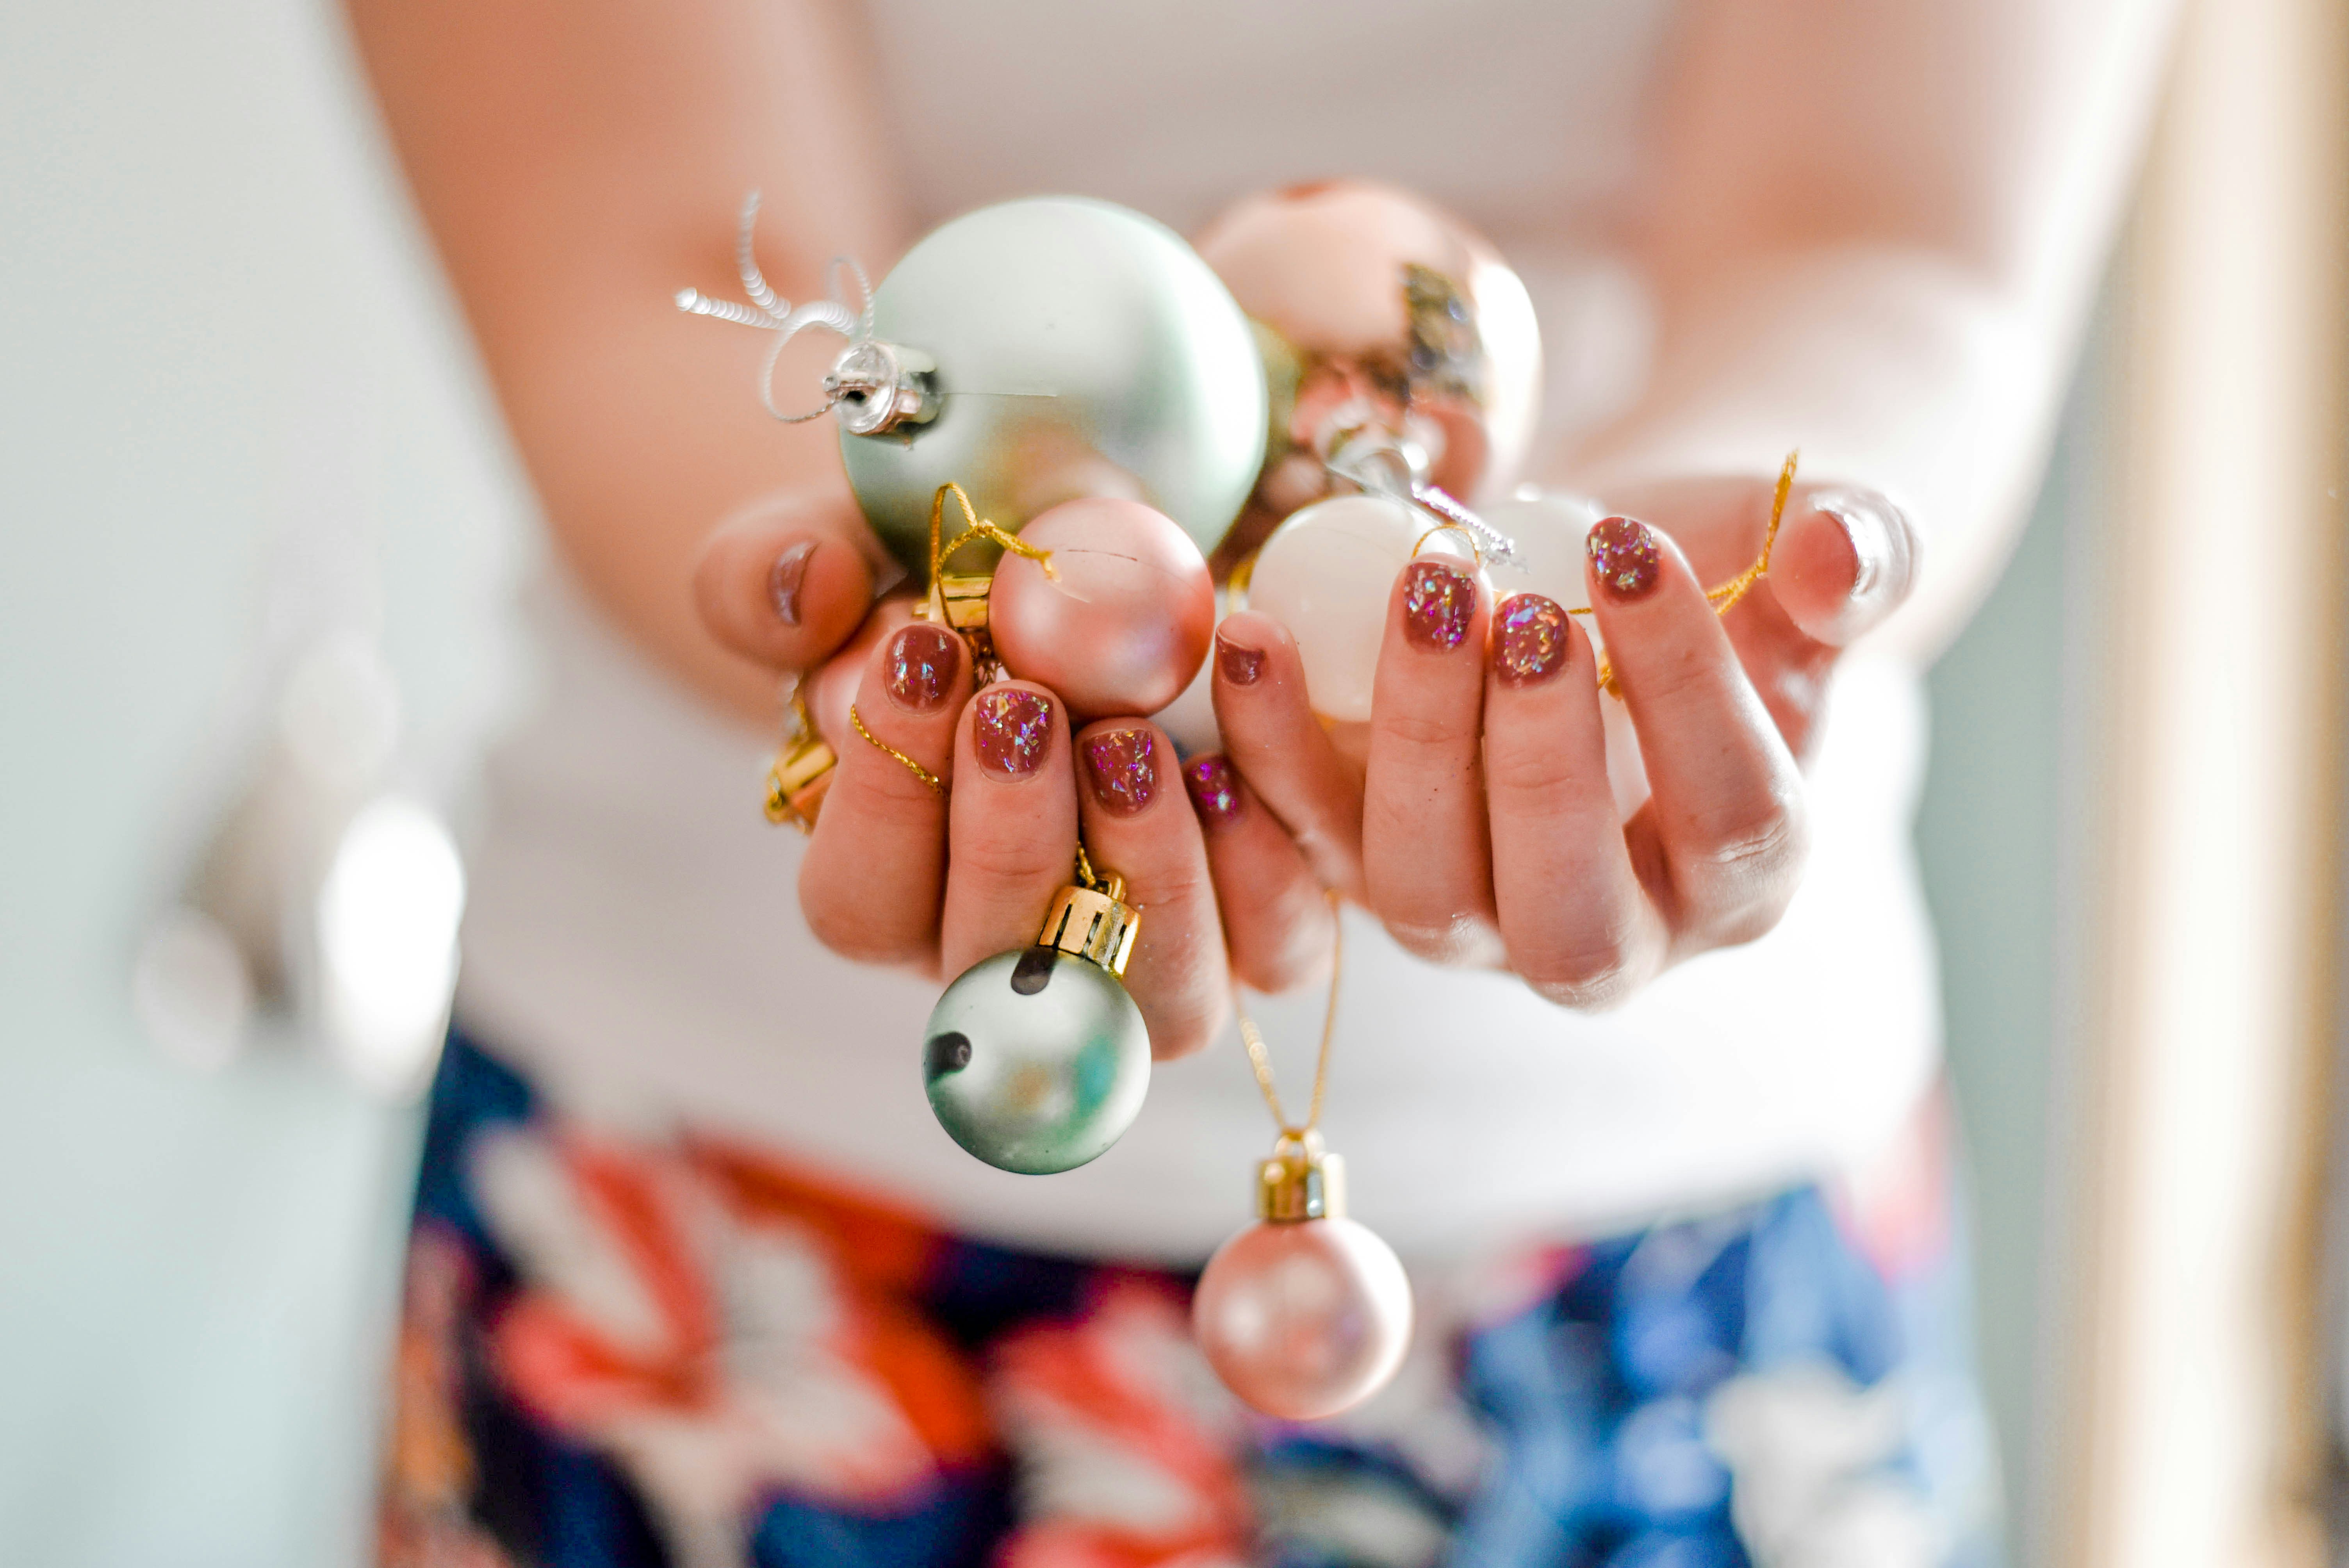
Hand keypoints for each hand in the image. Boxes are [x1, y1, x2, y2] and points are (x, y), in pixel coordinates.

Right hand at [693, 485, 1327, 1057]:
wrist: (1098, 580)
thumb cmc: (958, 589)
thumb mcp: (850, 553)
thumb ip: (771, 575)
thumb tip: (807, 599)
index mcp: (894, 893)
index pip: (860, 902)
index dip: (883, 796)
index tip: (918, 651)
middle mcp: (1017, 962)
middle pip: (1003, 971)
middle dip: (1009, 837)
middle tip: (1025, 704)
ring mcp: (1145, 963)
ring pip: (1155, 998)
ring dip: (1144, 871)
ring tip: (1134, 738)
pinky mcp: (1260, 931)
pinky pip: (1278, 945)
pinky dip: (1266, 860)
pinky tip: (1239, 761)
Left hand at [1204, 475, 1919, 1005]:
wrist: (1605, 574)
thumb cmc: (1723, 572)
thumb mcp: (1806, 549)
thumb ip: (1854, 553)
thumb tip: (1833, 554)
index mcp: (1742, 876)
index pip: (1732, 821)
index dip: (1688, 691)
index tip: (1631, 547)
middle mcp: (1611, 934)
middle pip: (1568, 921)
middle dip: (1541, 768)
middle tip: (1522, 610)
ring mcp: (1476, 917)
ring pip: (1427, 899)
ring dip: (1415, 748)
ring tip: (1423, 591)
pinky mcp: (1365, 868)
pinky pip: (1304, 849)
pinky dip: (1271, 755)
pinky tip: (1258, 636)